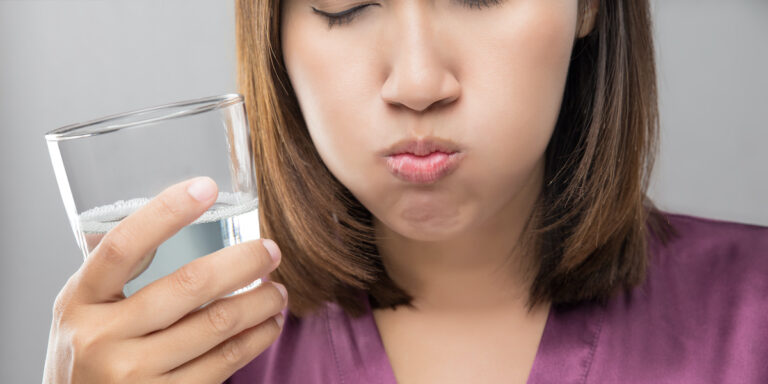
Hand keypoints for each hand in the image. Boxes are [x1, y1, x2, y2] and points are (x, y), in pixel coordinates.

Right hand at [43, 177, 286, 382]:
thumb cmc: (87, 352)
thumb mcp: (84, 309)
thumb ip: (117, 272)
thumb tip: (173, 215)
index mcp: (80, 301)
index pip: (124, 246)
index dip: (166, 212)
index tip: (207, 187)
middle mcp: (102, 338)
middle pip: (189, 284)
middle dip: (244, 261)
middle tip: (270, 250)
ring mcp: (133, 374)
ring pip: (218, 324)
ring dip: (261, 301)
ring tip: (278, 290)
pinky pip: (225, 362)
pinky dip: (257, 338)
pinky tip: (269, 324)